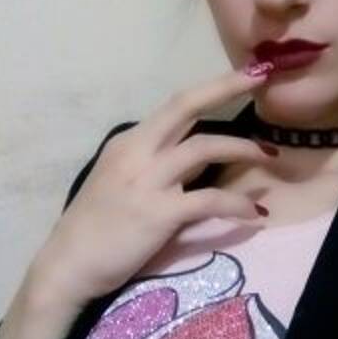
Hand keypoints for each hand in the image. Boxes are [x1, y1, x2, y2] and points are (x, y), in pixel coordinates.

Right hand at [28, 64, 276, 306]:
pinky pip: (209, 200)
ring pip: (204, 148)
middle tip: (263, 77)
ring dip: (243, 149)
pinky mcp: (159, 213)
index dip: (214, 86)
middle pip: (187, 106)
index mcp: (130, 141)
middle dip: (227, 87)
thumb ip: (158, 162)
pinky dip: (238, 204)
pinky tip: (257, 213)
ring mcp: (148, 181)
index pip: (177, 104)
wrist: (67, 265)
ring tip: (270, 155)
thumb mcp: (121, 179)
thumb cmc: (96, 224)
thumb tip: (197, 155)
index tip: (247, 73)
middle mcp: (138, 151)